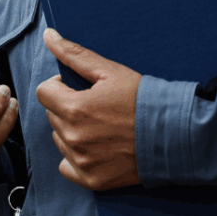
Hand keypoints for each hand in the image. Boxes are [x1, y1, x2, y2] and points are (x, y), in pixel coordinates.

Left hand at [36, 28, 141, 190]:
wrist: (172, 133)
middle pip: (52, 115)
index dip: (59, 86)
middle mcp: (74, 138)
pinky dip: (77, 157)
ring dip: (72, 130)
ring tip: (100, 125)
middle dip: (67, 107)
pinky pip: (66, 166)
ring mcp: (82, 161)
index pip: (44, 92)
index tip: (78, 88)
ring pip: (59, 139)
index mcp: (74, 108)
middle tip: (95, 106)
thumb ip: (74, 54)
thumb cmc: (142, 98)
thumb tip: (48, 36)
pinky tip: (98, 147)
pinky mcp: (91, 179)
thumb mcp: (109, 71)